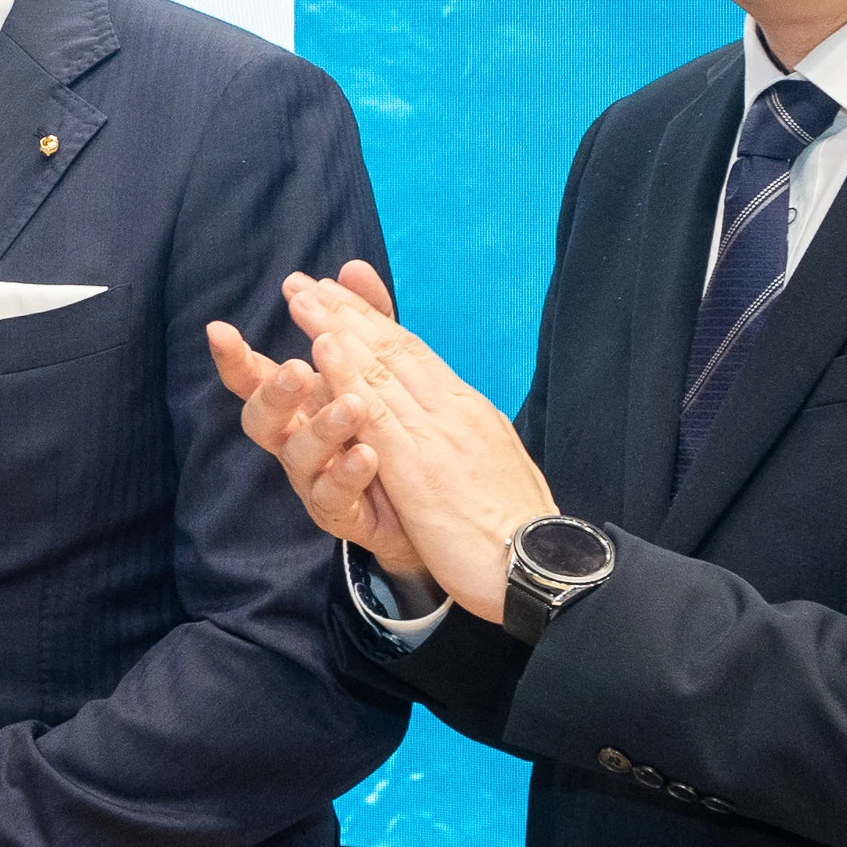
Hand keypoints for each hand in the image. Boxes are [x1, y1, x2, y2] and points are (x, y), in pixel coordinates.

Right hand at [207, 261, 427, 587]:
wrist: (426, 500)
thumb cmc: (385, 427)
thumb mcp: (376, 367)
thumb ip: (361, 320)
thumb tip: (348, 267)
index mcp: (298, 402)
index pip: (254, 375)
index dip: (233, 357)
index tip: (219, 329)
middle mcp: (295, 439)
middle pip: (262, 419)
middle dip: (275, 392)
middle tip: (297, 369)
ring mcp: (313, 478)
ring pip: (299, 456)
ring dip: (323, 428)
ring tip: (353, 407)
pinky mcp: (340, 512)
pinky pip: (333, 496)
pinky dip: (348, 474)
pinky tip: (368, 454)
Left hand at [276, 267, 557, 622]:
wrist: (543, 564)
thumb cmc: (514, 522)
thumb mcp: (490, 459)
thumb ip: (465, 427)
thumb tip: (456, 407)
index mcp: (468, 408)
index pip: (414, 351)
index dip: (373, 320)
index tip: (339, 293)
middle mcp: (453, 409)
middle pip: (393, 348)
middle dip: (346, 312)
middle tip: (305, 282)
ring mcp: (436, 434)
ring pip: (380, 370)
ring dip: (337, 330)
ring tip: (303, 299)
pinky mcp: (418, 467)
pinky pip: (376, 413)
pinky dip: (347, 377)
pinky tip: (319, 353)